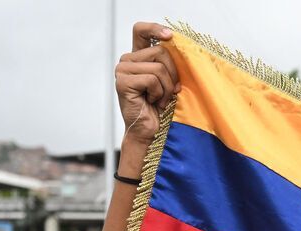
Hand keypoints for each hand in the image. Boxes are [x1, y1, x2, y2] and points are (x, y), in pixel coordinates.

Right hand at [116, 23, 179, 160]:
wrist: (150, 131)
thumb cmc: (161, 108)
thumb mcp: (169, 81)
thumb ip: (168, 63)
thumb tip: (178, 46)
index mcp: (138, 58)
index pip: (141, 31)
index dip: (155, 28)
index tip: (170, 35)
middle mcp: (127, 61)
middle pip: (160, 52)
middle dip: (173, 74)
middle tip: (169, 92)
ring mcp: (122, 70)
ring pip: (158, 67)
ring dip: (167, 87)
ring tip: (159, 99)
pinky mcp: (123, 82)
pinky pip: (153, 79)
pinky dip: (159, 93)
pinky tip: (152, 102)